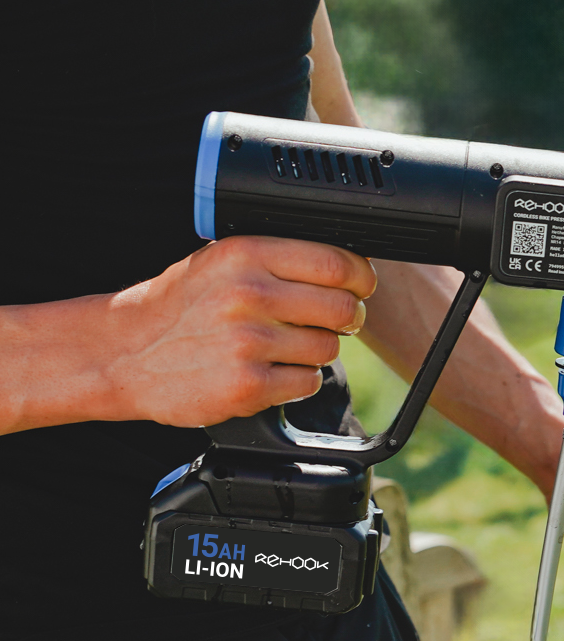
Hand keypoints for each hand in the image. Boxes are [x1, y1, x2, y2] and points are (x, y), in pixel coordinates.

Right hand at [105, 236, 376, 426]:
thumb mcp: (222, 262)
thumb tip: (349, 264)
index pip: (336, 262)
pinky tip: (269, 372)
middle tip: (336, 321)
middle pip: (342, 308)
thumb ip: (279, 259)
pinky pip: (307, 383)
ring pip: (328, 348)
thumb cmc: (182, 306)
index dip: (361, 278)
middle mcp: (248, 295)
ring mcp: (247, 343)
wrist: (124, 353)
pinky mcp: (246, 386)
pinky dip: (297, 382)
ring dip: (317, 352)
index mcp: (246, 255)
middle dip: (349, 317)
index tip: (362, 286)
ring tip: (284, 348)